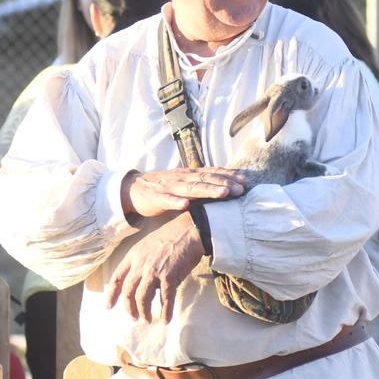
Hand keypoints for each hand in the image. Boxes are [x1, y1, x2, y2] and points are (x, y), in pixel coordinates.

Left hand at [104, 211, 204, 321]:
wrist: (189, 231)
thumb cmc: (171, 236)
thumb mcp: (147, 245)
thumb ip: (141, 262)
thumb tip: (142, 282)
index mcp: (133, 256)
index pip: (117, 278)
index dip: (111, 294)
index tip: (109, 306)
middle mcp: (140, 265)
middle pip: (128, 292)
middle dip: (129, 308)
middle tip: (133, 317)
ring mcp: (154, 272)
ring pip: (142, 299)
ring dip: (144, 312)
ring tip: (147, 319)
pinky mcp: (169, 278)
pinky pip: (165, 301)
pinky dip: (165, 313)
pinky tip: (166, 320)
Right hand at [123, 168, 245, 220]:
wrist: (133, 188)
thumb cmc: (163, 186)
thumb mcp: (183, 182)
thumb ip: (200, 183)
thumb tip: (225, 186)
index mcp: (189, 175)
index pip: (212, 173)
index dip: (228, 176)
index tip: (245, 181)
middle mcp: (182, 178)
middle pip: (206, 180)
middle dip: (224, 183)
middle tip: (241, 189)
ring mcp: (169, 187)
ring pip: (191, 188)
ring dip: (208, 190)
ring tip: (223, 194)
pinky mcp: (156, 198)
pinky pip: (167, 200)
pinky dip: (176, 202)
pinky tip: (185, 205)